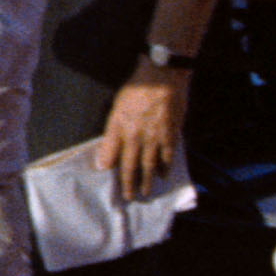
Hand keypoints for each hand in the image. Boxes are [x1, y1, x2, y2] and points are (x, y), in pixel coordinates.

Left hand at [98, 66, 193, 200]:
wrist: (161, 78)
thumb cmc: (136, 88)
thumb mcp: (116, 106)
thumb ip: (112, 131)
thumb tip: (106, 151)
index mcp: (118, 126)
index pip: (110, 153)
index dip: (108, 167)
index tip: (105, 178)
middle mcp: (134, 136)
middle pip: (130, 165)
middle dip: (128, 183)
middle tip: (128, 197)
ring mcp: (153, 137)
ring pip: (149, 165)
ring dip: (146, 181)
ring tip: (144, 193)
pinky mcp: (170, 135)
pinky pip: (167, 156)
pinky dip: (165, 168)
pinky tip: (163, 175)